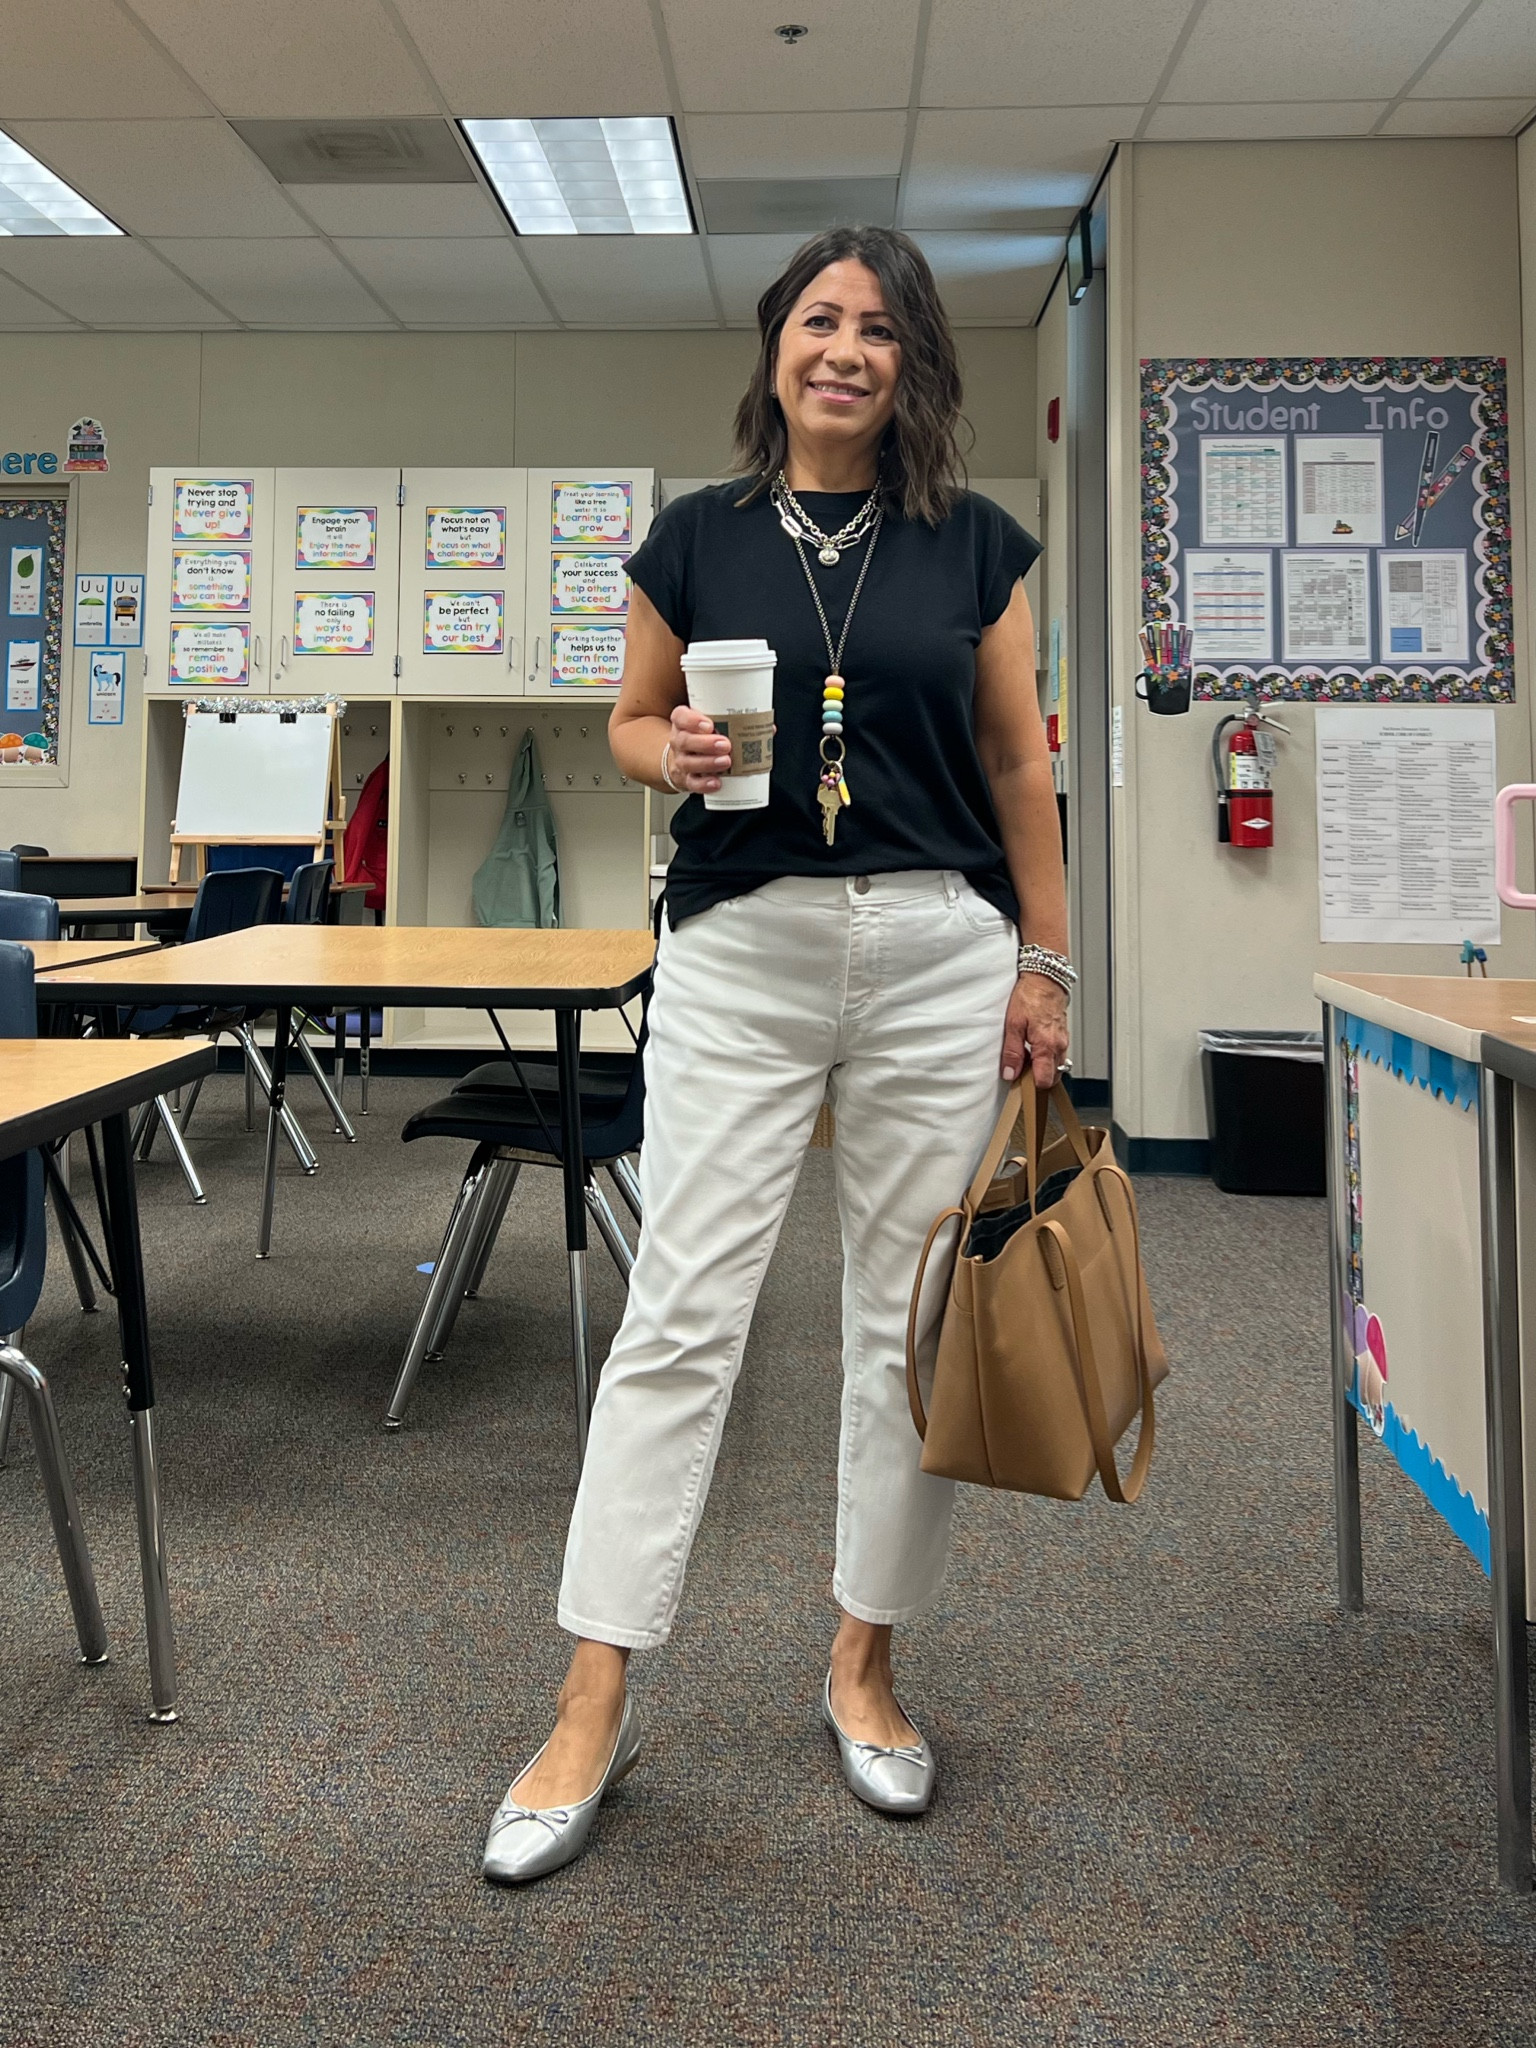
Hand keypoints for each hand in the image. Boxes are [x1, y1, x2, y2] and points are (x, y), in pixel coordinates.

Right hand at [665, 704, 733, 794]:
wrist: (686, 756)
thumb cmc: (703, 735)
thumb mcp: (710, 721)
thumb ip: (729, 718)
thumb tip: (762, 723)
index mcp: (683, 722)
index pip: (681, 717)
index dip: (692, 721)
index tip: (709, 725)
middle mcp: (679, 741)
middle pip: (685, 741)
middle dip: (706, 744)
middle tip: (725, 745)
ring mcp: (681, 761)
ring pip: (688, 763)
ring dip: (708, 763)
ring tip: (726, 762)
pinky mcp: (686, 779)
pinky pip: (692, 783)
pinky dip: (704, 784)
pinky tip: (716, 782)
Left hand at [1001, 973, 1069, 1089]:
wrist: (1045, 978)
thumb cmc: (1030, 996)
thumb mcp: (1013, 1024)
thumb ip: (1012, 1052)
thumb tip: (1009, 1073)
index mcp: (1047, 1046)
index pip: (1045, 1080)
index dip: (1032, 1085)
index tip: (1019, 1082)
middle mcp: (1059, 1046)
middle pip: (1053, 1076)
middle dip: (1038, 1078)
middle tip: (1021, 1071)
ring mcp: (1063, 1040)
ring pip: (1056, 1065)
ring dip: (1042, 1067)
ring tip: (1026, 1057)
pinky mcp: (1062, 1035)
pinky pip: (1057, 1054)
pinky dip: (1046, 1056)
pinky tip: (1033, 1047)